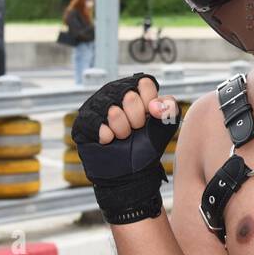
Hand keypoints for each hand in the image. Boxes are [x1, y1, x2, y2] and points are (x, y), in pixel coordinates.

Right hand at [72, 73, 181, 224]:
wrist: (131, 171)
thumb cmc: (147, 144)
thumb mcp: (166, 125)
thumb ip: (170, 108)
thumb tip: (154, 105)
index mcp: (134, 89)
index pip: (145, 83)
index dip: (151, 103)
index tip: (151, 117)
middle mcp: (114, 92)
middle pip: (130, 96)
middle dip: (137, 119)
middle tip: (135, 129)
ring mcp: (96, 104)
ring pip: (112, 110)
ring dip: (122, 130)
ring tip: (122, 136)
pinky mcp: (83, 120)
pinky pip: (95, 123)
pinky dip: (107, 136)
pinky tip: (109, 140)